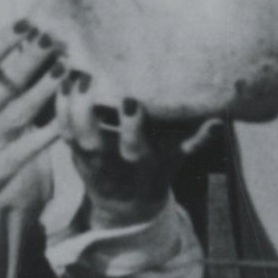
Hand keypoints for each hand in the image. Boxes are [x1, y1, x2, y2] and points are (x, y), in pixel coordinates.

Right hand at [0, 25, 63, 250]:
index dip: (4, 40)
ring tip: (67, 67)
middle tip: (56, 34)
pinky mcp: (0, 166)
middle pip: (6, 81)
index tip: (27, 20)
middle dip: (31, 56)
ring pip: (20, 110)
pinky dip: (50, 131)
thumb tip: (19, 54)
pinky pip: (29, 146)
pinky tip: (69, 117)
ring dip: (45, 88)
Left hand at [61, 81, 191, 230]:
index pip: (134, 146)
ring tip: (67, 72)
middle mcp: (110, 162)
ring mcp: (88, 158)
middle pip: (92, 142)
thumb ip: (196, 138)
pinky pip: (60, 130)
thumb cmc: (157, 171)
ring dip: (66, 104)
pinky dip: (57, 106)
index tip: (130, 101)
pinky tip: (59, 78)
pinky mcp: (73, 151)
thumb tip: (220, 119)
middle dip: (86, 112)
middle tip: (85, 79)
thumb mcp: (178, 158)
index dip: (131, 126)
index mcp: (140, 163)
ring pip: (71, 134)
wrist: (126, 205)